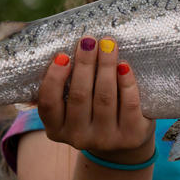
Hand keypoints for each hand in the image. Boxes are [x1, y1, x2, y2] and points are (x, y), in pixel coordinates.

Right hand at [37, 36, 154, 164]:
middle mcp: (79, 137)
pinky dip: (127, 82)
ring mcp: (105, 139)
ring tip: (108, 44)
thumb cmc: (93, 113)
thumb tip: (60, 53)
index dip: (54, 79)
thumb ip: (63, 87)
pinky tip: (124, 65)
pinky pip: (128, 104)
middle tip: (88, 40)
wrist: (125, 139)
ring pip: (105, 97)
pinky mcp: (130, 136)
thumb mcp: (72, 108)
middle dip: (85, 64)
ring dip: (106, 66)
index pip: (49, 104)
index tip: (62, 55)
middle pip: (80, 96)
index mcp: (57, 129)